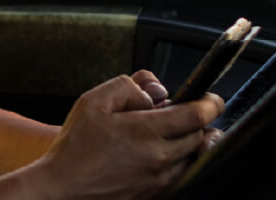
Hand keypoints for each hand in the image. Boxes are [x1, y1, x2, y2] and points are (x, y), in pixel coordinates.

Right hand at [28, 70, 224, 198]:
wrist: (61, 190)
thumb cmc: (75, 147)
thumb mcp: (93, 101)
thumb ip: (128, 86)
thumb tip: (154, 92)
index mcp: (147, 132)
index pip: (198, 115)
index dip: (211, 103)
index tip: (213, 98)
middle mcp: (160, 159)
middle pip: (200, 136)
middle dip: (196, 122)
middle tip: (179, 113)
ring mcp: (158, 181)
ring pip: (192, 158)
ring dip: (188, 143)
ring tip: (165, 134)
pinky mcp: (154, 196)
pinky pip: (179, 176)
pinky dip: (177, 162)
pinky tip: (155, 154)